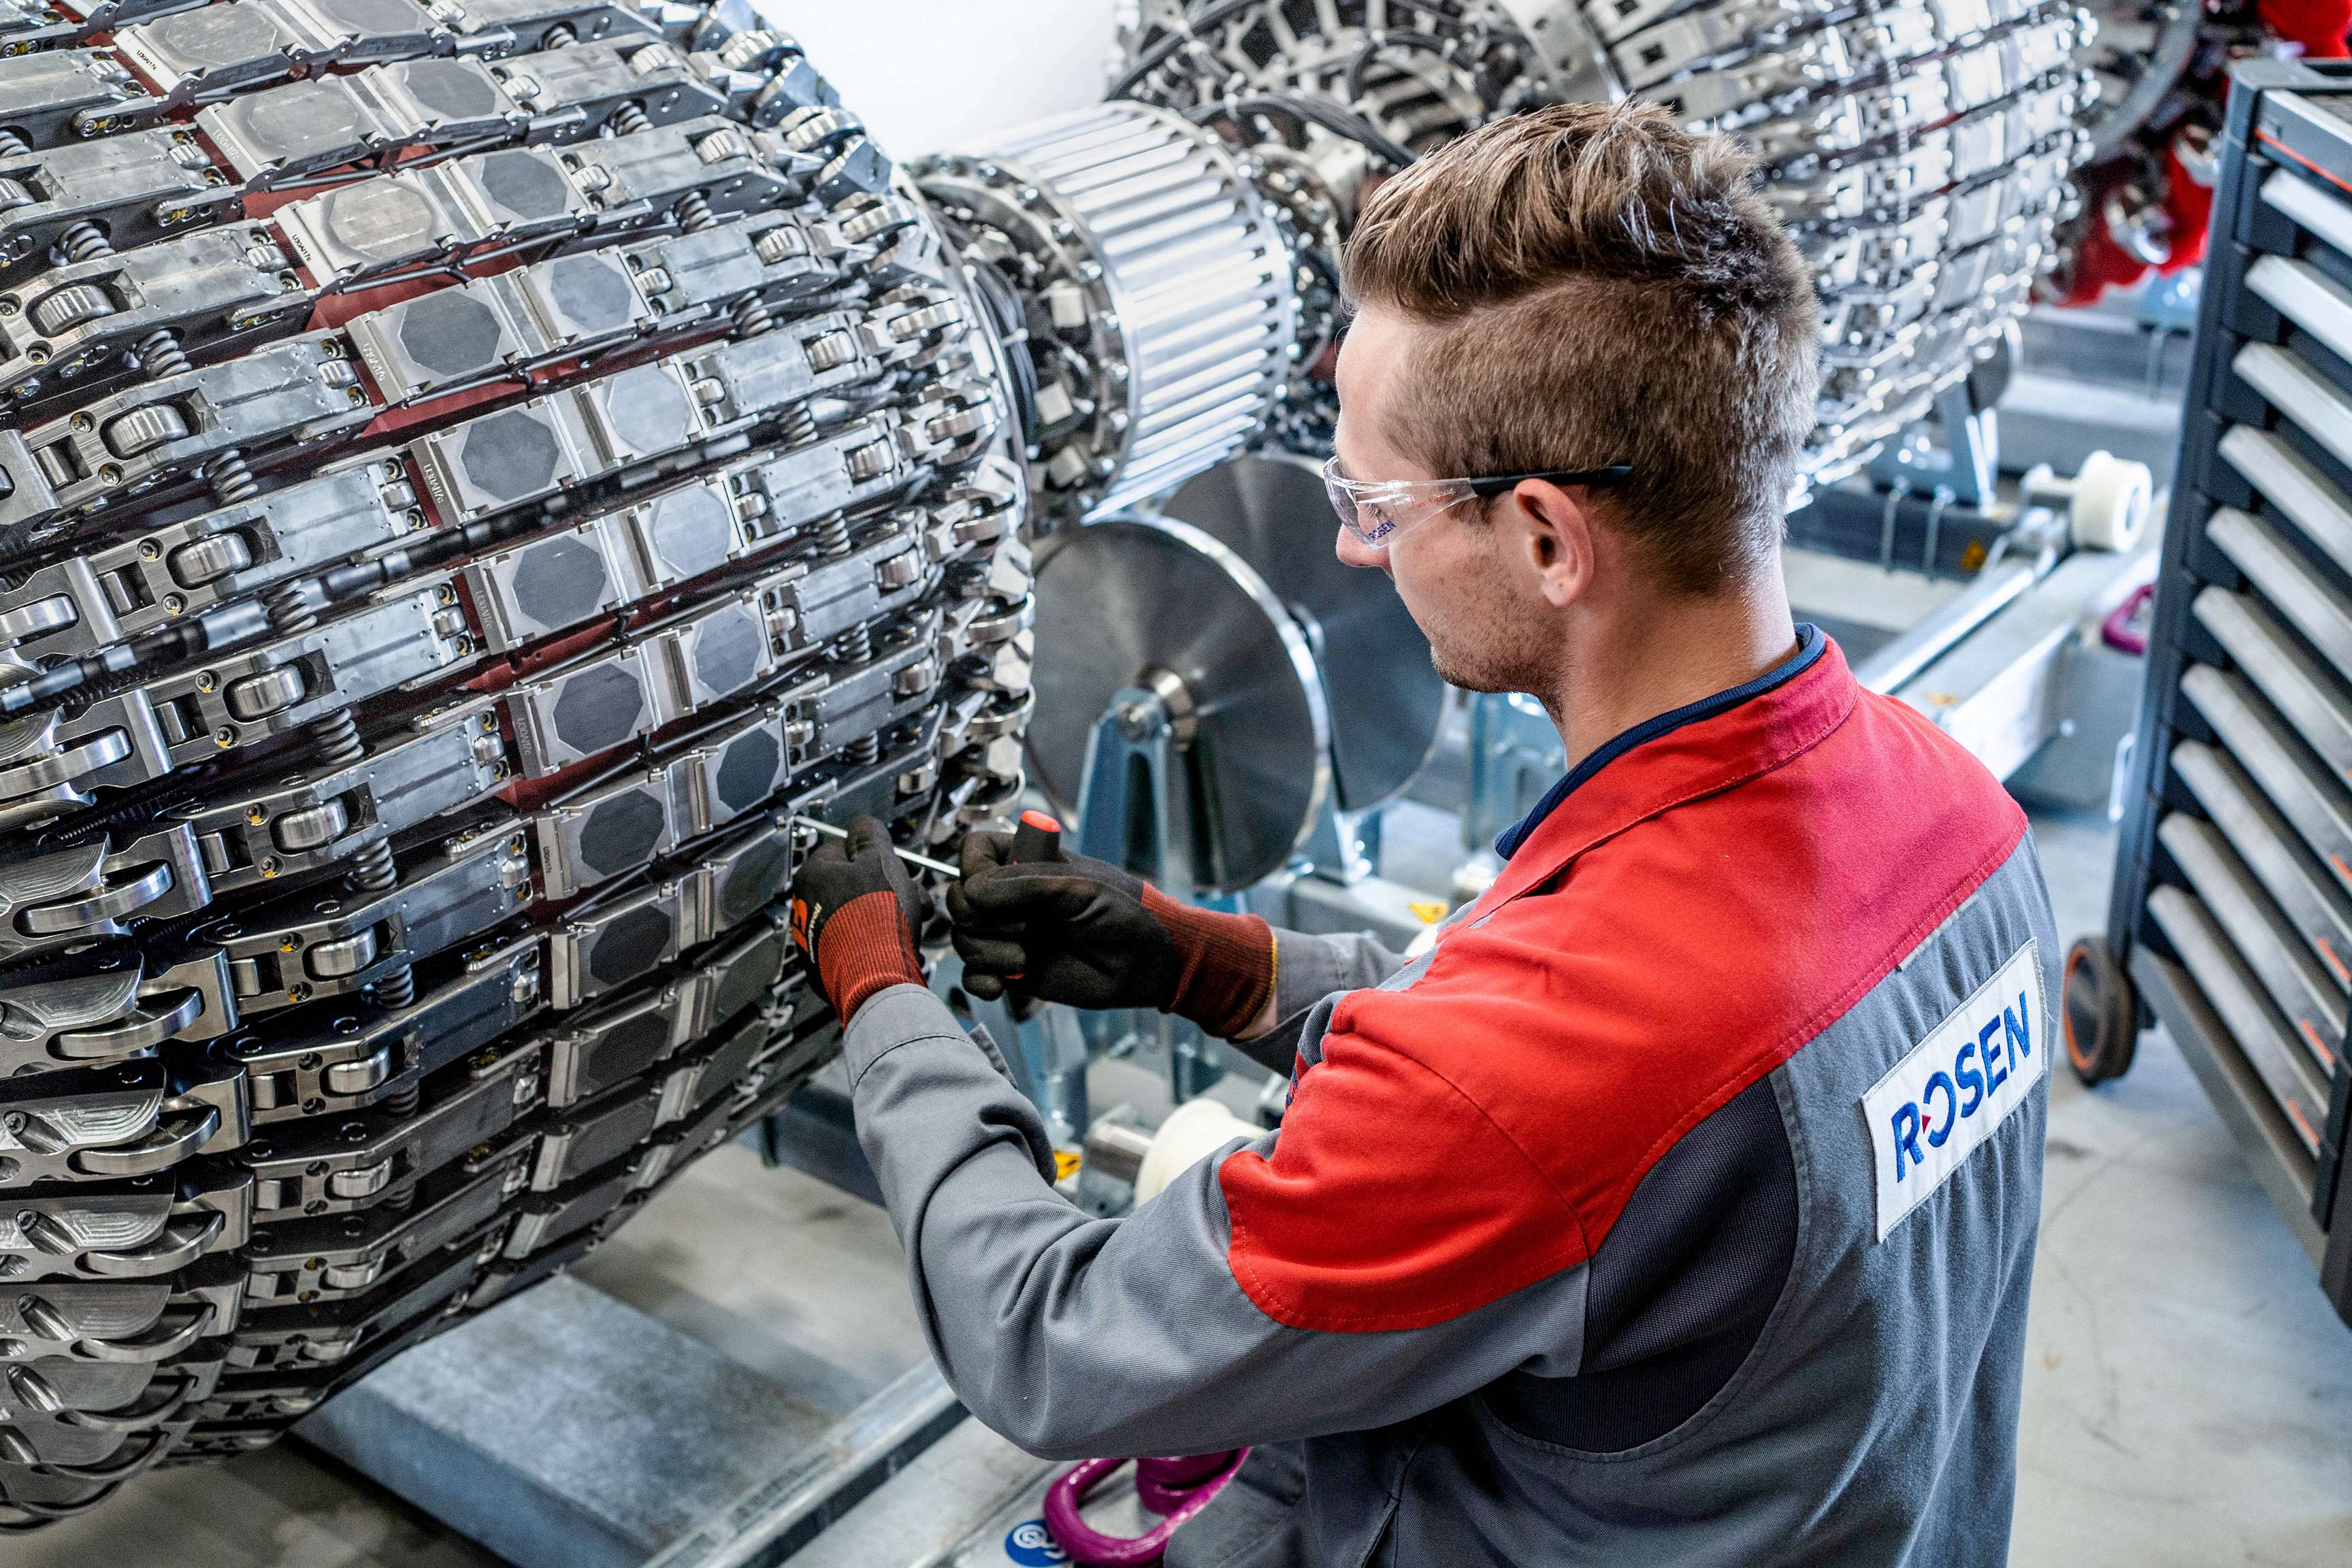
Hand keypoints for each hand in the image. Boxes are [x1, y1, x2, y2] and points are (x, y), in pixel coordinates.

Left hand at [789, 816, 927, 1023]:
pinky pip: (858, 945)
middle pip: (853, 884)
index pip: (842, 848)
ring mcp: (815, 938)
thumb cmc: (875, 915)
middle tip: (912, 894)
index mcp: (814, 875)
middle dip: (887, 887)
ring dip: (888, 915)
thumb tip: (862, 823)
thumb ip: (871, 836)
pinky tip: (899, 946)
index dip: (873, 853)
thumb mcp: (880, 860)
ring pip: (859, 915)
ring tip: (914, 923)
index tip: (894, 863)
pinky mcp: (827, 966)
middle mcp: (808, 906)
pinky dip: (878, 942)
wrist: (874, 976)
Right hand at [946, 826, 1274, 1038]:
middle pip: (959, 900)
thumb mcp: (1078, 890)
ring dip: (987, 952)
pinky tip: (1003, 986)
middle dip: (981, 920)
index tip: (990, 889)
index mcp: (1027, 861)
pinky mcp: (1013, 970)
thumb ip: (1024, 887)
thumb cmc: (1127, 914)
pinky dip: (980, 981)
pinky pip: (974, 974)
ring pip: (964, 939)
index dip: (973, 870)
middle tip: (1022, 929)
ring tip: (1025, 958)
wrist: (1149, 964)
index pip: (974, 851)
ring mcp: (1011, 933)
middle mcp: (1013, 896)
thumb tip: (972, 893)